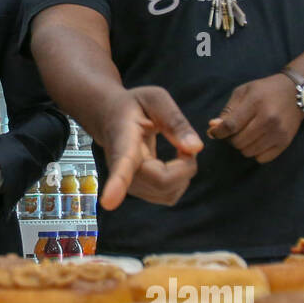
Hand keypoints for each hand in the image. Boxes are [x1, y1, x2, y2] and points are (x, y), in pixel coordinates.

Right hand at [98, 86, 202, 209]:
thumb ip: (175, 121)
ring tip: (177, 148)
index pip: (121, 166)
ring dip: (184, 171)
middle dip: (186, 165)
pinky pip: (170, 195)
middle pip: (163, 182)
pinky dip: (180, 179)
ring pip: (169, 192)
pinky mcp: (139, 192)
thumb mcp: (155, 99)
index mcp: (123, 142)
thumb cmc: (134, 106)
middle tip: (185, 142)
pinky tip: (173, 162)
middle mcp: (121, 169)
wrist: (109, 118)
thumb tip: (196, 149)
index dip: (116, 184)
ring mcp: (129, 184)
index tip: (107, 203)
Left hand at [208, 74, 303, 162]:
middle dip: (230, 139)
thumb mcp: (243, 92)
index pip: (230, 126)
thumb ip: (228, 110)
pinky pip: (261, 159)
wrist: (296, 92)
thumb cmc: (264, 91)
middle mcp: (269, 119)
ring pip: (248, 152)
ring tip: (246, 134)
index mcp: (256, 103)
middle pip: (238, 142)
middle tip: (234, 131)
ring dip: (242, 146)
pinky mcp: (285, 142)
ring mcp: (278, 132)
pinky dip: (255, 152)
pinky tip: (257, 141)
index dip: (218, 132)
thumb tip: (213, 127)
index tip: (214, 133)